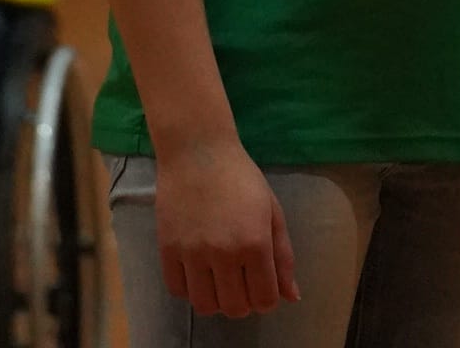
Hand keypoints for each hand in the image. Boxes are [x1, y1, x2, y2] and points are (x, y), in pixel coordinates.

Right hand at [154, 135, 299, 317]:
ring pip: (205, 306)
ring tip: (219, 278)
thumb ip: (283, 256)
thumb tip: (291, 297)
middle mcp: (224, 253)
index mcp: (255, 242)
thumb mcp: (272, 211)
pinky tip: (197, 269)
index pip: (265, 300)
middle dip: (243, 301)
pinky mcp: (168, 249)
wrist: (198, 150)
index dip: (267, 298)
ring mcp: (193, 253)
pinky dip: (189, 288)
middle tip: (241, 280)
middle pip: (235, 308)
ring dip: (216, 299)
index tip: (261, 284)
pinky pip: (178, 290)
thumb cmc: (241, 177)